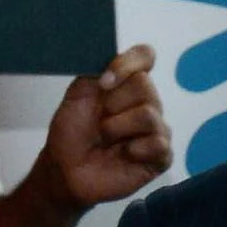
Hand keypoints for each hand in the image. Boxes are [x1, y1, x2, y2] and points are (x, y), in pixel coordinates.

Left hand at [33, 44, 172, 207]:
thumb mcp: (77, 94)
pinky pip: (159, 144)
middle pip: (145, 86)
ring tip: (106, 139)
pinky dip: (135, 149)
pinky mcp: (161, 156)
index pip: (145, 56)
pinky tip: (124, 155)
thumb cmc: (71, 133)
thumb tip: (114, 56)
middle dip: (113, 105)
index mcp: (127, 82)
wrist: (65, 170)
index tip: (104, 82)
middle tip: (99, 122)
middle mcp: (146, 102)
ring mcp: (156, 129)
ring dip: (118, 128)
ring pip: (149, 115)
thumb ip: (97, 70)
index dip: (128, 64)